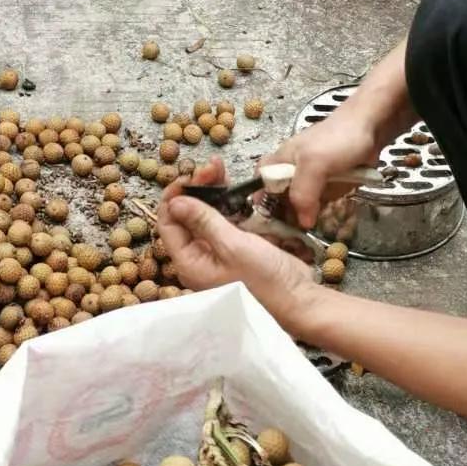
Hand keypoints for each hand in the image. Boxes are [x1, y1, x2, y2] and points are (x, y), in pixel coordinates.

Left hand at [157, 158, 320, 333]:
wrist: (298, 298)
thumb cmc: (265, 279)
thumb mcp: (232, 246)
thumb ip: (204, 221)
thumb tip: (176, 202)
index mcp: (190, 262)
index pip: (168, 223)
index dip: (175, 196)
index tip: (190, 175)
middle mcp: (200, 257)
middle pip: (186, 216)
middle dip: (196, 189)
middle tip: (212, 167)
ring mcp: (219, 251)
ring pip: (207, 215)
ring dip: (212, 191)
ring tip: (221, 169)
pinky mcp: (238, 246)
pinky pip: (226, 220)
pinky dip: (229, 202)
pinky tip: (234, 187)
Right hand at [263, 108, 379, 229]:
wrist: (372, 127)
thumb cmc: (338, 138)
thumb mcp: (314, 163)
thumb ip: (303, 192)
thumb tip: (302, 222)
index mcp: (278, 163)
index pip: (259, 188)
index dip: (261, 206)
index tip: (268, 226)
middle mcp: (290, 173)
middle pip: (278, 202)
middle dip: (283, 219)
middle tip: (291, 236)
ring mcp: (309, 181)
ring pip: (299, 207)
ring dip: (303, 219)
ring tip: (306, 235)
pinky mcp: (326, 186)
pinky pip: (318, 205)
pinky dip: (320, 213)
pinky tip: (323, 221)